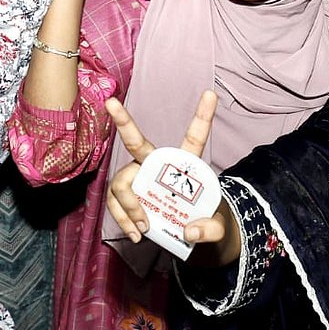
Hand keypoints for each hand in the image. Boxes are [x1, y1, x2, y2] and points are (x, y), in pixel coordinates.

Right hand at [104, 91, 221, 243]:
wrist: (187, 237)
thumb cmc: (202, 221)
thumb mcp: (217, 229)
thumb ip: (211, 229)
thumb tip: (190, 231)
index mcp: (184, 164)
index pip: (195, 137)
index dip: (203, 116)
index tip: (212, 93)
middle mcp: (155, 164)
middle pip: (136, 143)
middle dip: (123, 121)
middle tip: (111, 102)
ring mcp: (137, 178)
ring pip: (121, 182)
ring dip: (129, 206)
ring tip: (143, 228)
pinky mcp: (124, 195)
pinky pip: (114, 202)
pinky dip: (123, 219)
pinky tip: (135, 233)